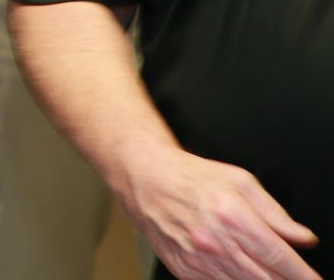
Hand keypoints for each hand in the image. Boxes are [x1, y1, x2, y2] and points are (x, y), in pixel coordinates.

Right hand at [121, 148, 319, 279]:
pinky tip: (242, 276)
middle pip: (266, 279)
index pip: (280, 258)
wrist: (144, 178)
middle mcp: (216, 242)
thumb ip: (276, 213)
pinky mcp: (185, 271)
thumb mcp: (241, 182)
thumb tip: (304, 238)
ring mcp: (198, 260)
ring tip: (272, 277)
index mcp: (233, 217)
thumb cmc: (191, 177)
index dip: (304, 276)